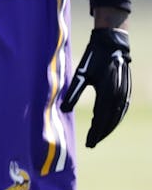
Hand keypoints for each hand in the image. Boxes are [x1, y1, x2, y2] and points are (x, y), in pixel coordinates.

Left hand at [60, 27, 131, 147]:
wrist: (112, 46)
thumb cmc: (93, 60)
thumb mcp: (81, 76)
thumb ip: (73, 94)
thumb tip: (63, 110)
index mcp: (106, 94)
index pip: (100, 119)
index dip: (94, 133)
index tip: (88, 144)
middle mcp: (118, 97)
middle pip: (110, 121)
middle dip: (100, 133)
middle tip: (91, 144)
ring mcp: (124, 95)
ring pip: (117, 117)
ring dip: (108, 128)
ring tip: (98, 136)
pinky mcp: (126, 92)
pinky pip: (121, 111)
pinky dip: (114, 119)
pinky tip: (108, 123)